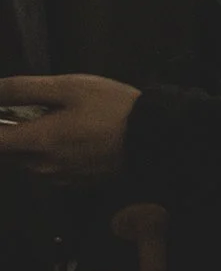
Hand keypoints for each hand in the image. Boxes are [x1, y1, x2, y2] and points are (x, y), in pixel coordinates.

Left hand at [0, 75, 140, 182]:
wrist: (156, 136)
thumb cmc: (112, 107)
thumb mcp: (69, 86)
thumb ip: (24, 89)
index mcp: (38, 141)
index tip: (5, 115)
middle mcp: (43, 166)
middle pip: (9, 153)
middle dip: (15, 134)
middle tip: (39, 113)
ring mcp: (61, 178)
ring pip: (29, 163)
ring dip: (33, 146)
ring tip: (60, 125)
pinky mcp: (77, 184)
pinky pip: (51, 170)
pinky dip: (52, 156)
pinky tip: (76, 141)